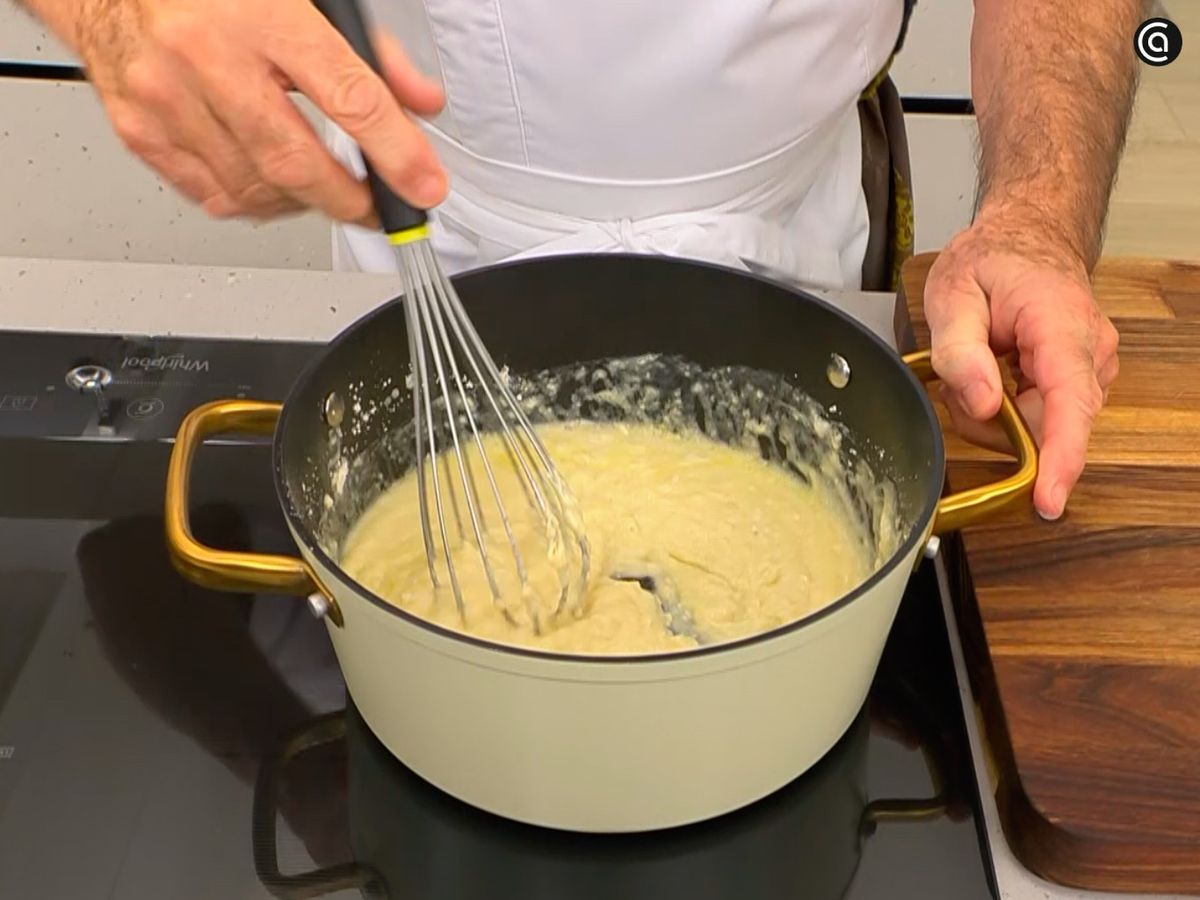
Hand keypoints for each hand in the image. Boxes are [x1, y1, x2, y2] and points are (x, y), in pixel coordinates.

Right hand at [75, 0, 447, 221]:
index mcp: (261, 16)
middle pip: (296, 162)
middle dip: (350, 200)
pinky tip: (272, 184)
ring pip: (257, 189)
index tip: (424, 186)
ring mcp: (167, 100)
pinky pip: (214, 196)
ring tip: (323, 188)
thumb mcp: (306, 1)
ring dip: (304, 203)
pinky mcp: (141, 132)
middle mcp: (206, 58)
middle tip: (377, 207)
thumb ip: (370, 54)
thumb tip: (420, 104)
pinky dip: (256, 202)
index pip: (349, 97)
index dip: (396, 153)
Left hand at [923, 205, 1119, 519]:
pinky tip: (996, 374)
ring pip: (1039, 427)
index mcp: (1061, 327)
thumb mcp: (954, 294)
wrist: (1027, 235)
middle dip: (993, 422)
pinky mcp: (1078, 381)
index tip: (1048, 502)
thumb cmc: (992, 259)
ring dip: (997, 413)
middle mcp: (1090, 353)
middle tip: (960, 378)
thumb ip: (961, 352)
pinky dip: (1008, 407)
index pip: (1069, 404)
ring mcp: (1091, 369)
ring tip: (978, 365)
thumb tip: (985, 406)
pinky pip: (1040, 417)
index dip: (1060, 460)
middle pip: (1045, 426)